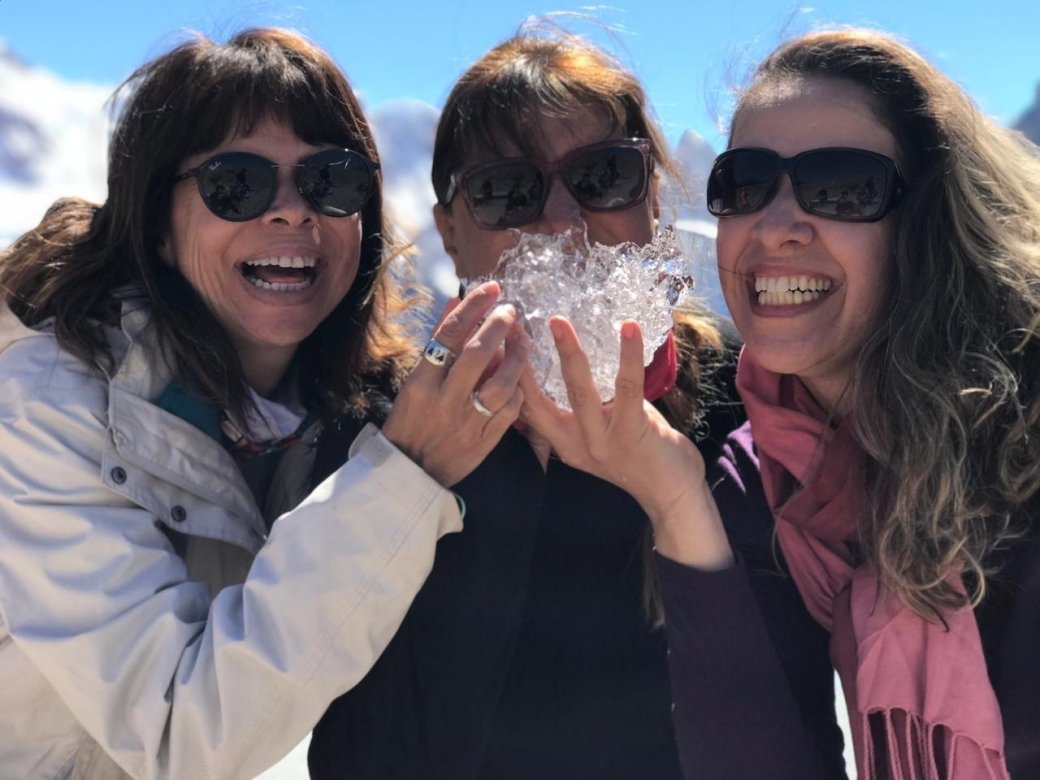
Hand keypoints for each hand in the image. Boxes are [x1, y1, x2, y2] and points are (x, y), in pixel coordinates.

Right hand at [382, 282, 528, 487]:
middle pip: (478, 353)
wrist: (410, 473)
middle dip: (499, 326)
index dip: (473, 307)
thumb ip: (436, 342)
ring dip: (517, 358)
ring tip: (523, 341)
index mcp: (421, 383)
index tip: (491, 289)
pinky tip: (520, 380)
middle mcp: (444, 400)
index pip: (450, 334)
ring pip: (501, 384)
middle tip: (511, 310)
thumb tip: (455, 302)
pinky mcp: (483, 442)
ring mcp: (466, 422)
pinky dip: (518, 392)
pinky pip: (510, 412)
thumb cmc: (409, 421)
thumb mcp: (413, 380)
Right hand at [519, 316, 733, 568]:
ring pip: (579, 391)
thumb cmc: (640, 458)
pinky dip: (629, 355)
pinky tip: (629, 328)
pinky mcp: (632, 433)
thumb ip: (591, 405)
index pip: (525, 408)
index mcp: (563, 443)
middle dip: (522, 362)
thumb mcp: (602, 434)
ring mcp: (602, 441)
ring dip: (568, 352)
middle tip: (511, 327)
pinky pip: (628, 388)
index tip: (500, 343)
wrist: (674, 495)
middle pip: (536, 400)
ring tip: (558, 322)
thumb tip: (583, 363)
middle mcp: (575, 444)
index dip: (510, 376)